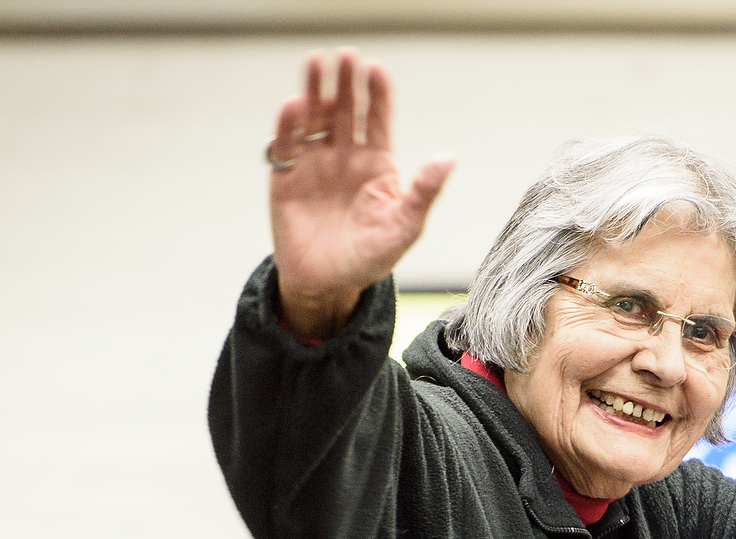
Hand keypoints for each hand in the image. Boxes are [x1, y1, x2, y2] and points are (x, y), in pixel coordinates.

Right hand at [267, 50, 455, 339]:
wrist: (328, 285)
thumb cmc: (370, 259)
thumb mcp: (405, 227)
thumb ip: (424, 191)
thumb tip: (449, 158)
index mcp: (376, 164)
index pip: (377, 120)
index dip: (377, 95)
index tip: (377, 70)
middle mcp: (344, 157)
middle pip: (344, 110)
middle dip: (345, 83)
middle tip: (345, 56)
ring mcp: (314, 165)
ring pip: (314, 119)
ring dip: (315, 92)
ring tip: (316, 63)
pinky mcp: (286, 178)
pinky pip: (287, 145)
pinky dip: (289, 125)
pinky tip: (295, 106)